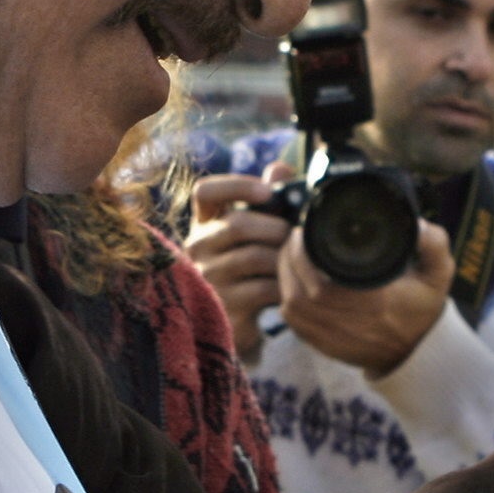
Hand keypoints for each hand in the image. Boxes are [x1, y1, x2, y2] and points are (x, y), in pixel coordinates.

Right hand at [187, 168, 291, 359]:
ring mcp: (205, 280)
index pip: (205, 191)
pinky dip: (284, 284)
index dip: (237, 186)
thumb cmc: (252, 269)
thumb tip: (280, 169)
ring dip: (284, 257)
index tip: (267, 192)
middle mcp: (197, 249)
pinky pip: (261, 289)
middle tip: (296, 237)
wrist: (240, 324)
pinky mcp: (222, 309)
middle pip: (237, 225)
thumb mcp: (257, 232)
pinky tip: (291, 285)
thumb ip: (267, 199)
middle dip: (277, 228)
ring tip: (297, 261)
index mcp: (204, 223)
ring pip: (253, 257)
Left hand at [275, 215, 452, 378]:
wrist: (416, 351)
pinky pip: (292, 321)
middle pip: (298, 292)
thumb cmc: (421, 308)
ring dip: (284, 276)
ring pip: (290, 306)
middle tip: (294, 236)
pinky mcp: (322, 345)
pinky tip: (292, 278)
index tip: (303, 230)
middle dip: (288, 259)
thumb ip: (434, 244)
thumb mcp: (438, 274)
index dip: (303, 255)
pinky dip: (286, 296)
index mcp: (373, 302)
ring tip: (290, 253)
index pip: (321, 283)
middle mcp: (349, 323)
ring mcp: (332, 337)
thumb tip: (418, 225)